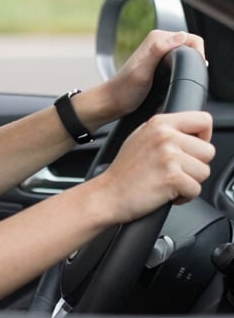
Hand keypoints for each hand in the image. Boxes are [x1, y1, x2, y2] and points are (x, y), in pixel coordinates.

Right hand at [97, 110, 213, 223]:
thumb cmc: (124, 171)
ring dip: (190, 182)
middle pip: (208, 151)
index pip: (203, 120)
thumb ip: (166, 131)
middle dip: (195, 165)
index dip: (203, 138)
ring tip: (168, 181)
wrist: (108, 194)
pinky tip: (166, 192)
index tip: (191, 150)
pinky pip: (196, 190)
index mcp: (160, 123)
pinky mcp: (172, 177)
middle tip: (173, 171)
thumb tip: (191, 133)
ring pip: (204, 172)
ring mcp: (169, 156)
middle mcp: (165, 136)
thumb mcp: (141, 137)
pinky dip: (184, 197)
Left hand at [103, 30, 206, 120]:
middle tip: (188, 78)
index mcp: (157, 38)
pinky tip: (180, 79)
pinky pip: (181, 61)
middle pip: (191, 46)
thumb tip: (181, 36)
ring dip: (190, 65)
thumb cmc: (125, 89)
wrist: (112, 101)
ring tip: (184, 79)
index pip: (191, 39)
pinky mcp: (160, 62)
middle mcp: (159, 41)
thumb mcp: (142, 71)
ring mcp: (160, 51)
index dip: (198, 54)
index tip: (194, 71)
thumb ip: (158, 50)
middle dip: (195, 60)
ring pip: (187, 54)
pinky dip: (184, 69)